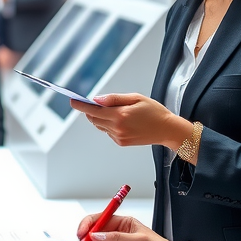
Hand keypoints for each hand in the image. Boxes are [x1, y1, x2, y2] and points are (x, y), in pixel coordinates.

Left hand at [72, 93, 191, 151]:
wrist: (167, 130)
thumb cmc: (154, 111)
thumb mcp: (135, 98)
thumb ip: (114, 99)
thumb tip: (97, 99)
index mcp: (120, 115)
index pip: (93, 110)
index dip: (81, 106)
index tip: (72, 101)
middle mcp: (117, 128)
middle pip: (93, 119)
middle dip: (91, 110)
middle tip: (96, 102)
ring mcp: (119, 137)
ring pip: (100, 125)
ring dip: (100, 117)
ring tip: (115, 111)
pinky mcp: (121, 142)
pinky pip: (108, 132)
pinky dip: (109, 125)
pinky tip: (122, 120)